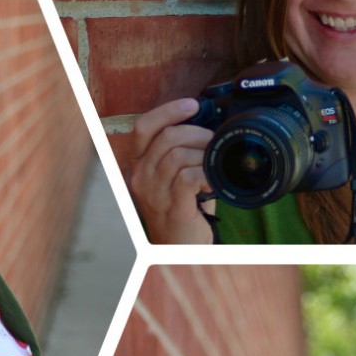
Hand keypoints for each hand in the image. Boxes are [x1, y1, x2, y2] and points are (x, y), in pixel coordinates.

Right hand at [129, 98, 213, 243]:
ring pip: (177, 155)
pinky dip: (205, 173)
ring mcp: (154, 193)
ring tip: (217, 161)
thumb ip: (183, 152)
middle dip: (198, 132)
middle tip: (216, 140)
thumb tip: (210, 124)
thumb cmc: (182, 209)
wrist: (179, 250)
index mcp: (139, 164)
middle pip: (166, 137)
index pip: (144, 127)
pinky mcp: (171, 207)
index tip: (194, 105)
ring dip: (204, 153)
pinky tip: (214, 180)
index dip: (169, 111)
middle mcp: (141, 177)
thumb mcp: (174, 176)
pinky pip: (187, 177)